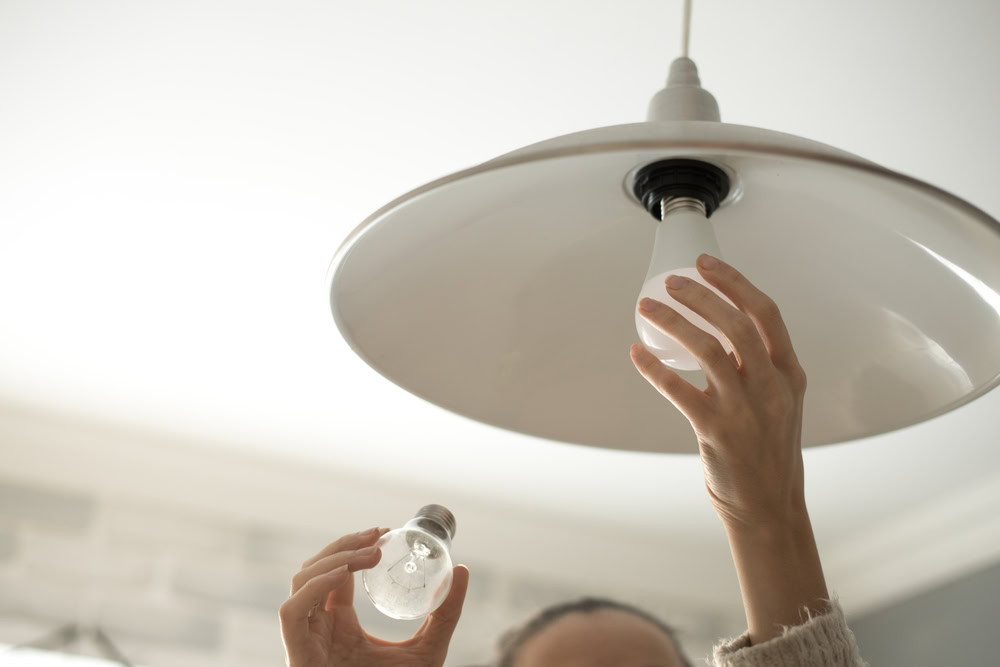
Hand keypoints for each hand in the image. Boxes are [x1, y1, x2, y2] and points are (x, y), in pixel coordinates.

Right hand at [279, 526, 469, 666]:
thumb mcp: (428, 648)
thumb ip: (446, 614)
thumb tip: (464, 570)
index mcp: (339, 622)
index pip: (336, 572)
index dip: (354, 546)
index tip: (383, 533)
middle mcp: (318, 626)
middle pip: (314, 568)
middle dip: (344, 545)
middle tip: (377, 536)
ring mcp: (306, 639)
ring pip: (300, 582)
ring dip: (332, 559)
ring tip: (368, 555)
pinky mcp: (299, 654)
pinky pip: (292, 612)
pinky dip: (313, 588)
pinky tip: (343, 576)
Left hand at [630, 253, 809, 530]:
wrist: (769, 507)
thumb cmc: (769, 453)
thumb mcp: (779, 404)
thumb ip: (758, 369)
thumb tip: (720, 332)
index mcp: (788, 374)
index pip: (765, 313)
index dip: (735, 283)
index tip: (706, 264)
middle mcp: (771, 387)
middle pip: (736, 324)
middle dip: (701, 295)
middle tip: (672, 281)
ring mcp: (745, 409)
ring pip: (708, 351)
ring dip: (673, 323)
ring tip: (648, 307)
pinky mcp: (717, 431)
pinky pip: (679, 391)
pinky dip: (654, 368)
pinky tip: (637, 354)